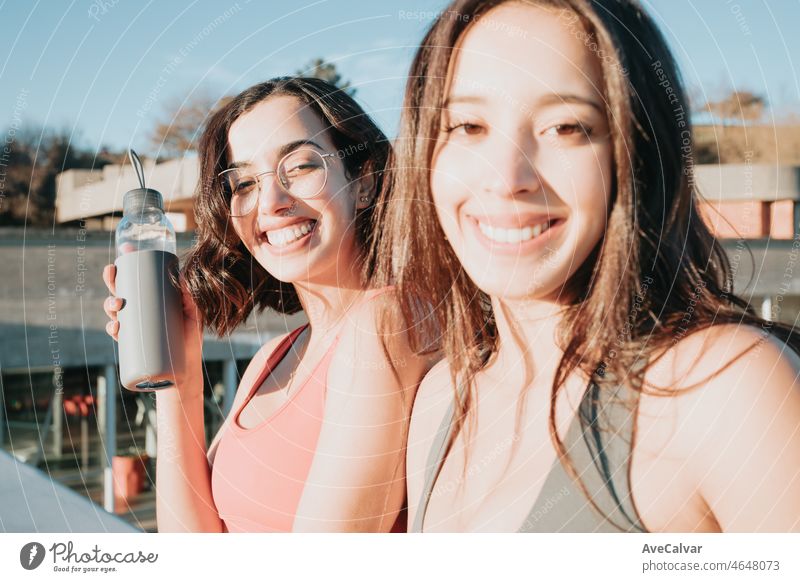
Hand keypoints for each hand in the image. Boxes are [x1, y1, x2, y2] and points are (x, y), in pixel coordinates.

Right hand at [102, 263, 203, 392]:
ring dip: (109, 304)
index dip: (128, 264)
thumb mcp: (194, 314)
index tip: (125, 250)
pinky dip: (113, 328)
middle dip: (111, 280)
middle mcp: (139, 311)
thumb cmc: (190, 337)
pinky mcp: (132, 344)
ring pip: (114, 311)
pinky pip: (116, 334)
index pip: (136, 278)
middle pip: (119, 291)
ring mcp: (134, 326)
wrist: (186, 367)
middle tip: (112, 274)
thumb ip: (191, 297)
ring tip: (118, 304)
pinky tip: (116, 326)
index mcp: (151, 299)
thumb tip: (182, 277)